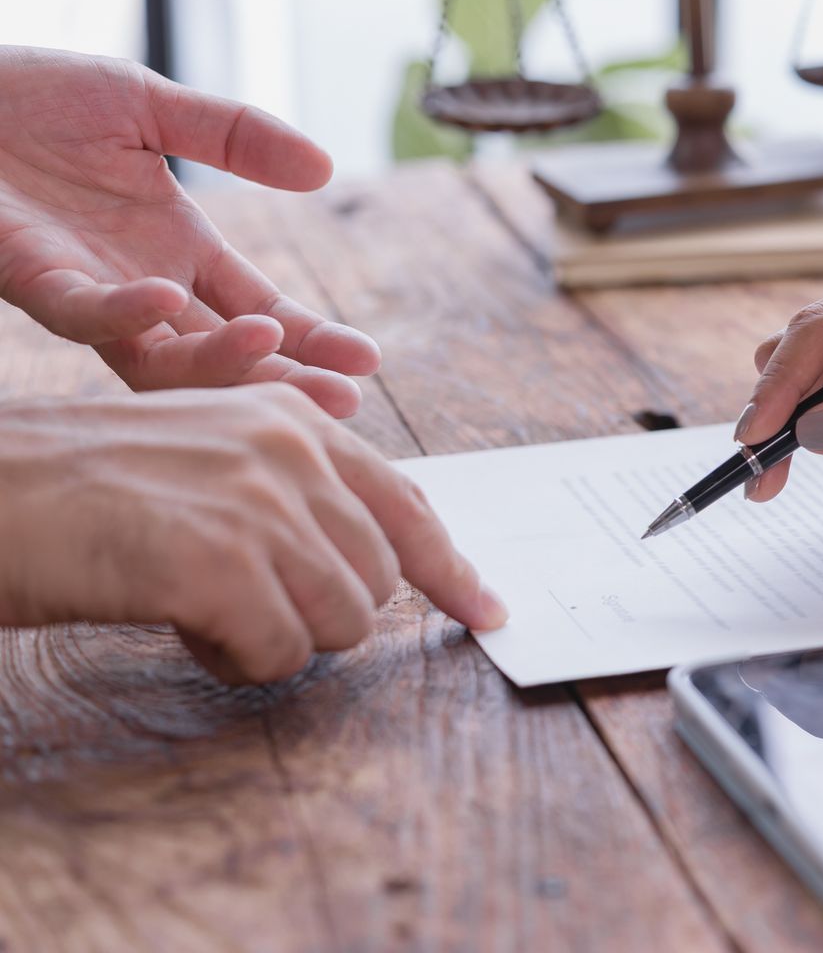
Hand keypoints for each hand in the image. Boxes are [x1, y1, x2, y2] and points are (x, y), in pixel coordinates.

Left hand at [0, 46, 379, 416]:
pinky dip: (125, 311)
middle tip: (344, 397)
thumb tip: (325, 168)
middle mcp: (137, 288)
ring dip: (216, 363)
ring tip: (274, 347)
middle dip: (284, 380)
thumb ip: (235, 135)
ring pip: (156, 358)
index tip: (366, 360)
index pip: (257, 312)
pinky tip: (167, 298)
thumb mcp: (150, 105)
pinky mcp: (27, 275)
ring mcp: (84, 291)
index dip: (311, 340)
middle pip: (220, 357)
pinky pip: (79, 312)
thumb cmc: (30, 100)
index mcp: (174, 253)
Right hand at [0, 384, 508, 683]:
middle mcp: (291, 449)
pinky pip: (277, 652)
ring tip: (195, 602)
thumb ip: (290, 496)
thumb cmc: (81, 489)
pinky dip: (233, 657)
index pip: (409, 508)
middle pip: (378, 582)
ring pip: (340, 622)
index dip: (452, 570)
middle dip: (318, 614)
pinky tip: (178, 619)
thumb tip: (369, 570)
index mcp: (295, 420)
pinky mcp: (219, 560)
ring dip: (272, 637)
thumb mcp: (206, 464)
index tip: (487, 611)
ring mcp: (259, 502)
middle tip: (233, 600)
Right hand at [733, 252, 822, 500]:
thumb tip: (813, 431)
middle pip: (804, 345)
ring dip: (784, 419)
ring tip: (771, 477)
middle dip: (775, 407)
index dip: (782, 383)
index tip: (757, 436)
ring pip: (805, 367)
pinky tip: (794, 458)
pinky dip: (804, 422)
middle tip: (757, 474)